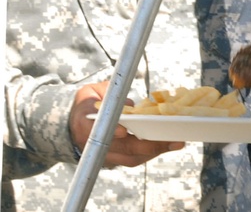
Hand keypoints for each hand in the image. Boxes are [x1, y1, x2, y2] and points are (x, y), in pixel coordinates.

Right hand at [69, 81, 183, 167]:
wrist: (74, 122)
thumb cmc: (88, 102)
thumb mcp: (92, 91)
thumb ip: (109, 94)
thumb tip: (129, 105)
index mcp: (85, 124)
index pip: (98, 131)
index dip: (112, 132)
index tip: (125, 131)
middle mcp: (94, 144)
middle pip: (122, 149)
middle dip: (147, 145)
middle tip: (169, 138)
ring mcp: (105, 154)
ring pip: (131, 158)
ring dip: (154, 151)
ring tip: (176, 142)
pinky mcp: (115, 158)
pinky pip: (135, 158)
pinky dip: (152, 152)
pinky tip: (168, 144)